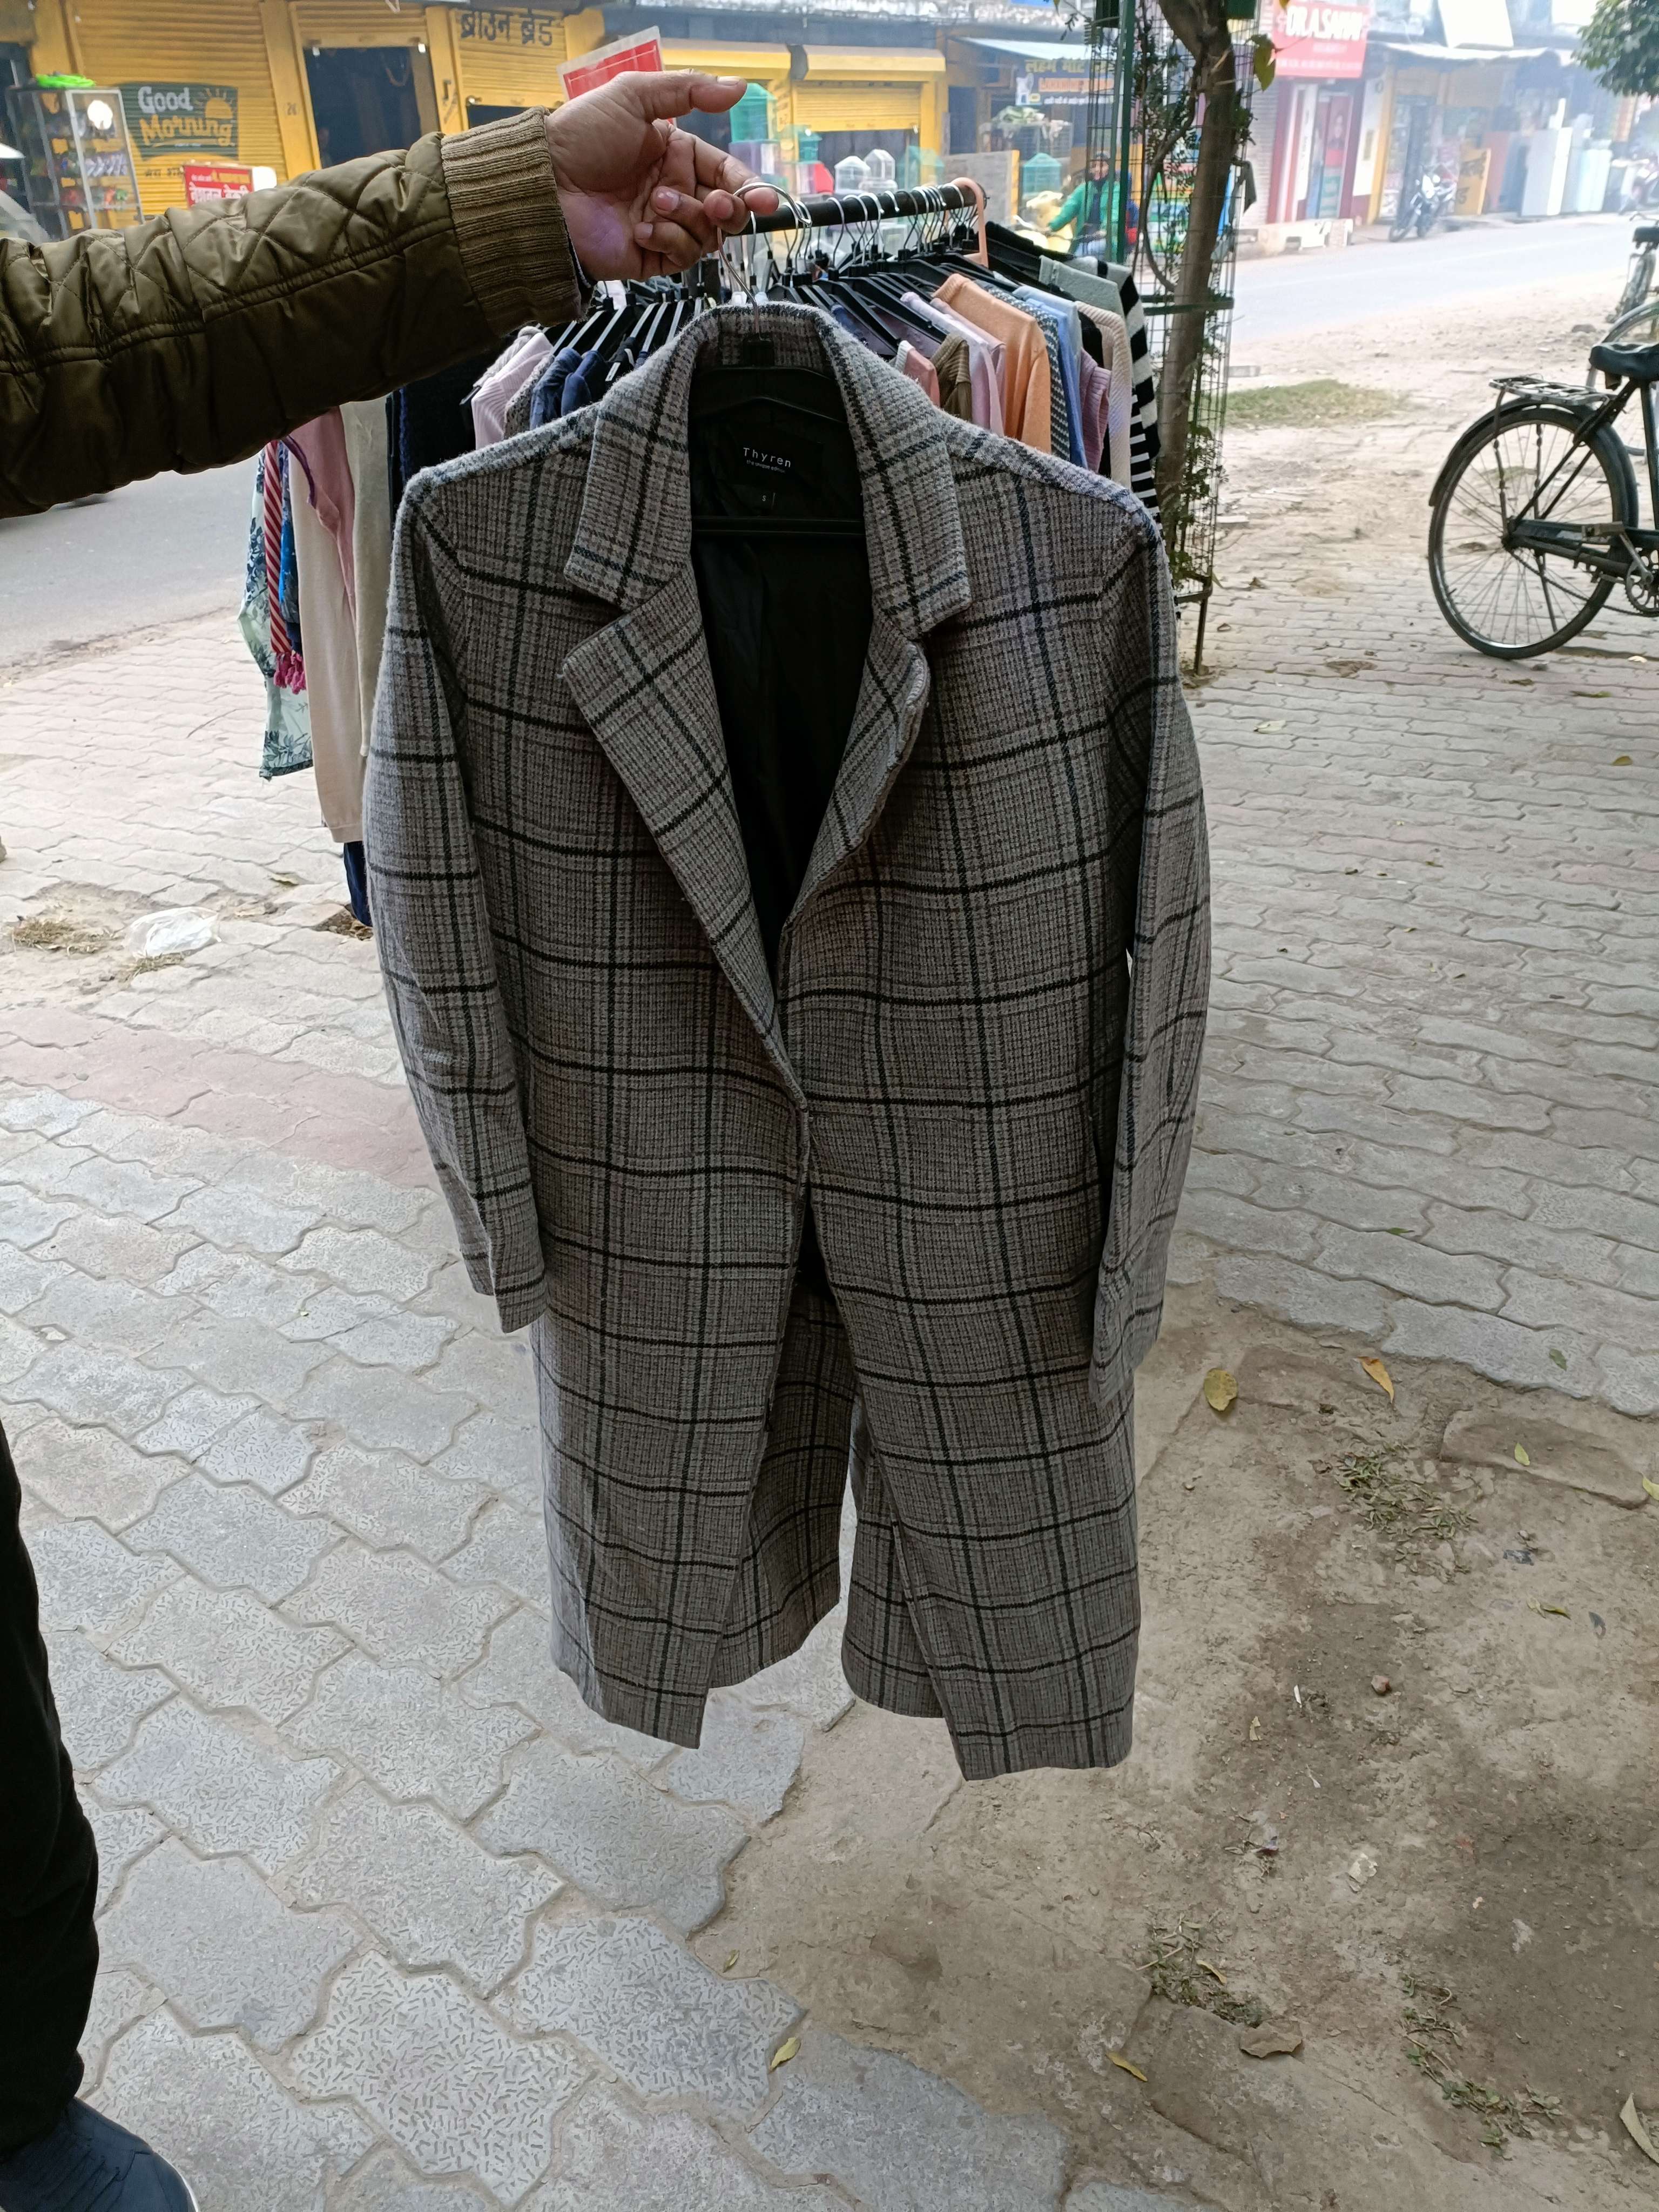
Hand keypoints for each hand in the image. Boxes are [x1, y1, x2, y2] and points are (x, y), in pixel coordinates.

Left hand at [545, 72, 780, 279]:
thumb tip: (739, 87)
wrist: (546, 183)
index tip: (763, 197)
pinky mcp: (650, 255)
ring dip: (688, 217)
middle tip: (720, 204)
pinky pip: (682, 254)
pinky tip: (640, 227)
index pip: (725, 172)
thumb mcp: (635, 97)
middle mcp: (674, 190)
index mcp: (675, 154)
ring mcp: (663, 224)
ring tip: (654, 204)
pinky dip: (668, 239)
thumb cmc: (582, 136)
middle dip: (731, 209)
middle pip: (726, 210)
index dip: (747, 185)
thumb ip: (689, 90)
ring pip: (707, 234)